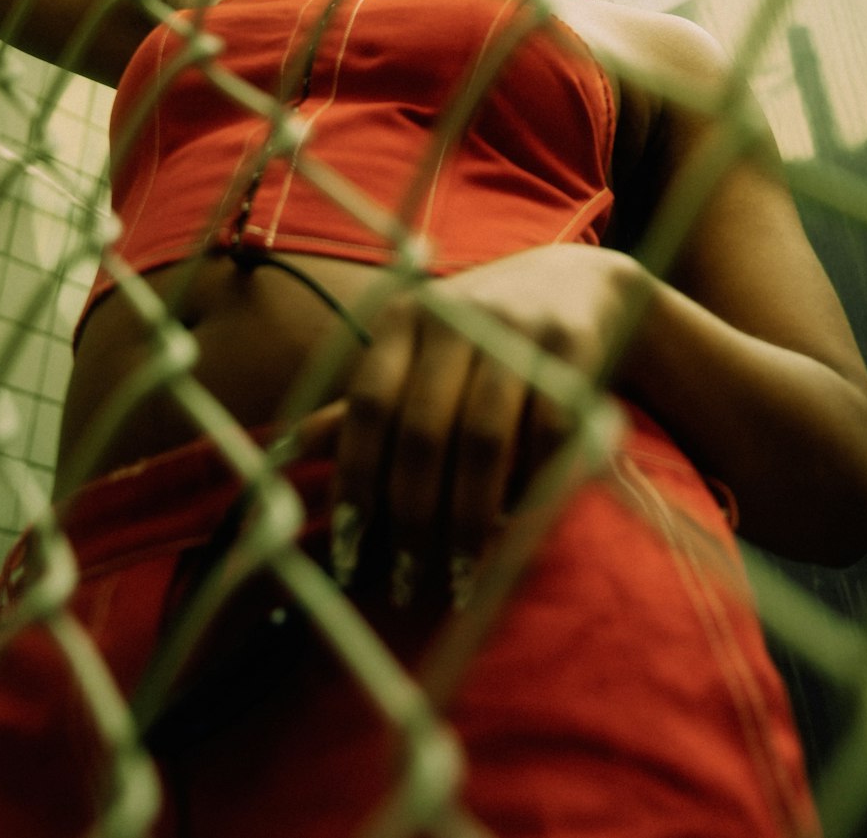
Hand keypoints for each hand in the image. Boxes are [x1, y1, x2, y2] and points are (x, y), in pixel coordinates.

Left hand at [329, 243, 640, 604]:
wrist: (574, 285)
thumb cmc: (479, 337)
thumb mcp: (419, 354)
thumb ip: (368, 405)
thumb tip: (292, 449)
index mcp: (404, 319)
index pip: (368, 405)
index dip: (355, 479)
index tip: (348, 549)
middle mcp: (454, 317)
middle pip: (424, 431)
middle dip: (413, 517)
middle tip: (408, 581)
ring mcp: (515, 330)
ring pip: (484, 441)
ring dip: (469, 518)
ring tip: (460, 575)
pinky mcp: (571, 348)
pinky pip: (545, 437)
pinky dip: (528, 489)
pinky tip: (516, 524)